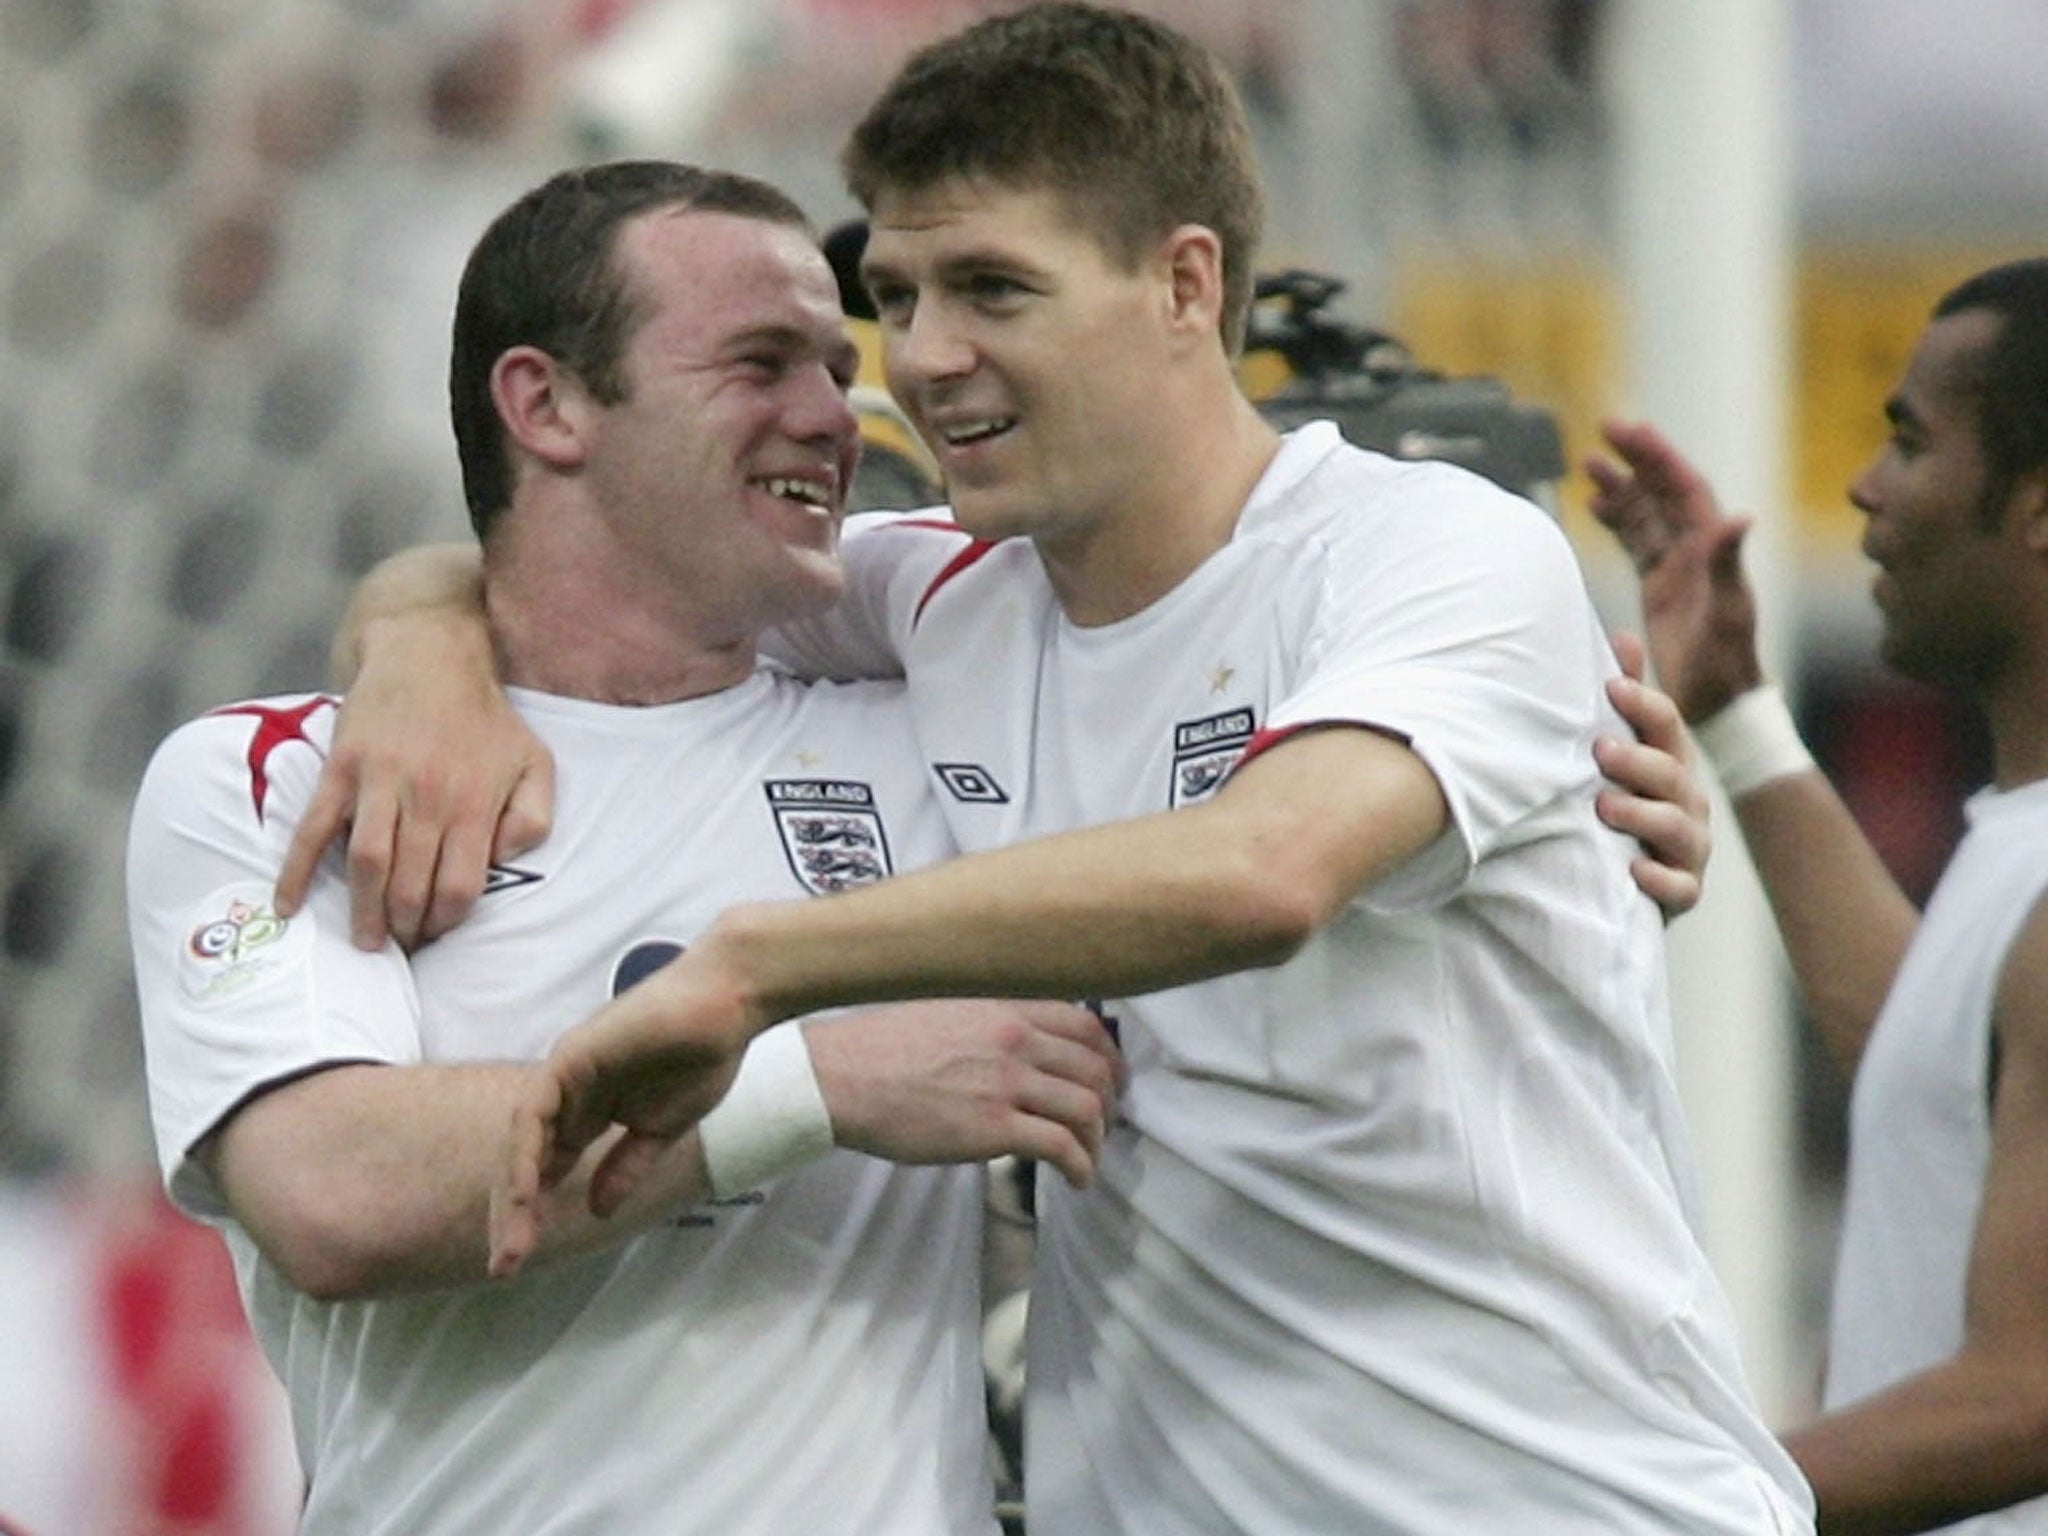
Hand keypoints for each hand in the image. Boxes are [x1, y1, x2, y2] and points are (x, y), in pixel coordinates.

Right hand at [274, 612, 554, 950]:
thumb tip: (503, 864)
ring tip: (363, 941)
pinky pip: (314, 828)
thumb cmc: (485, 719)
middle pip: (410, 885)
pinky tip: (289, 905)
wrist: (428, 654)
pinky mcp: (341, 768)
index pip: (460, 887)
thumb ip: (533, 819)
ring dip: (361, 911)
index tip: (437, 933)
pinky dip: (298, 870)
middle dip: (405, 927)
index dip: (447, 921)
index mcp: (476, 802)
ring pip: (367, 864)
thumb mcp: (535, 763)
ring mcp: (380, 782)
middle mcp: (428, 796)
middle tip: (399, 946)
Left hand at [490, 949, 757, 1276]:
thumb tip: (598, 1210)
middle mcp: (568, 1092)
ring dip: (512, 1195)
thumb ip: (628, 1165)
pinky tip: (523, 1194)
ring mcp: (565, 1073)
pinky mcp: (570, 1058)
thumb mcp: (662, 1129)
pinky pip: (534, 1114)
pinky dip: (526, 1155)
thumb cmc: (703, 1056)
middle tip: (506, 1268)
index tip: (522, 1260)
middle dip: (513, 1213)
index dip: (532, 1210)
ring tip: (511, 1247)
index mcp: (590, 1107)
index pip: (548, 1165)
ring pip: (522, 1141)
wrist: (727, 1006)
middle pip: (527, 1159)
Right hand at [806, 1000, 1122, 1189]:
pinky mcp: (994, 1127)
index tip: (1112, 1080)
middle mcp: (1016, 1040)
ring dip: (1097, 1140)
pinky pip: (1061, 1147)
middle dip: (1110, 1102)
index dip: (1109, 1057)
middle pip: (1094, 1070)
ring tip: (1089, 1158)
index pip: (1085, 1026)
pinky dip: (1080, 1166)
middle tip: (1105, 1125)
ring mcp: (1007, 1083)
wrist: (841, 1076)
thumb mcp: (948, 1015)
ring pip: (1086, 1109)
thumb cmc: (881, 1049)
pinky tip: (1076, 1179)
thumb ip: (993, 1028)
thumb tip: (1022, 1053)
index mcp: (1005, 1010)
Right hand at [1586, 418, 1764, 722]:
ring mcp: (1676, 568)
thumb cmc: (1726, 665)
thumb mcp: (1729, 616)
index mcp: (1711, 551)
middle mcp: (1696, 552)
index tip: (1629, 432)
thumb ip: (1730, 567)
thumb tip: (1741, 517)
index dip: (1658, 458)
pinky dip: (1617, 521)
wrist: (1719, 704)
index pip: (1684, 490)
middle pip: (1663, 492)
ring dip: (1621, 487)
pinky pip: (1635, 542)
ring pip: (1646, 513)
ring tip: (1588, 464)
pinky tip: (1594, 506)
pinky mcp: (1659, 587)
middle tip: (1605, 430)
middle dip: (1636, 459)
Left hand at [1597, 633, 1711, 919]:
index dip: (1644, 705)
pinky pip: (1679, 888)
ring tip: (1605, 806)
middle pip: (1672, 774)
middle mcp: (1685, 801)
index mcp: (1668, 761)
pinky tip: (1634, 870)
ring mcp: (1687, 847)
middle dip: (1639, 762)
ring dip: (1643, 816)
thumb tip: (1622, 635)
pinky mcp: (1682, 890)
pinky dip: (1659, 879)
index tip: (1612, 687)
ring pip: (1678, 829)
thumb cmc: (1622, 800)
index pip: (1666, 726)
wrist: (1620, 880)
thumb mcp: (1622, 748)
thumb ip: (1624, 699)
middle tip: (1600, 751)